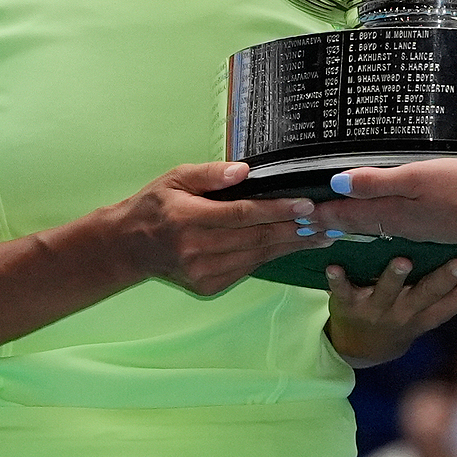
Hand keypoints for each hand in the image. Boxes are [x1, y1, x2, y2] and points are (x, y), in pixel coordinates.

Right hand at [108, 162, 331, 296]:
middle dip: (295, 230)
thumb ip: (210, 174)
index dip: (277, 209)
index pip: (242, 214)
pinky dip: (270, 256)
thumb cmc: (155, 205)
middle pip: (256, 238)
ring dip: (290, 246)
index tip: (307, 205)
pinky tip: (290, 245)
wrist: (129, 247)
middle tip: (327, 222)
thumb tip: (245, 170)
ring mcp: (203, 272)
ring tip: (319, 236)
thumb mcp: (175, 177)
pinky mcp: (208, 286)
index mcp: (188, 219)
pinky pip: (247, 268)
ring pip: (256, 257)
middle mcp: (196, 250)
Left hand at [315, 158, 456, 246]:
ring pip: (376, 226)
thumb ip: (378, 182)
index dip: (323, 212)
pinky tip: (382, 220)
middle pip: (358, 223)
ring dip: (352, 222)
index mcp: (393, 214)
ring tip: (335, 222)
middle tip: (307, 222)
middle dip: (332, 221)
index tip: (298, 213)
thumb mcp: (418, 179)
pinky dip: (377, 222)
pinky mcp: (437, 226)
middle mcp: (402, 225)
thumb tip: (337, 183)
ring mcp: (421, 228)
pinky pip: (395, 226)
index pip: (348, 213)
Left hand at [324, 255, 456, 367]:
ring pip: (388, 292)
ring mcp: (377, 310)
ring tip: (402, 261)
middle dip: (445, 279)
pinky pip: (342, 291)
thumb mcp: (434, 313)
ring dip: (395, 277)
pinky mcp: (347, 305)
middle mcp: (407, 312)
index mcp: (430, 312)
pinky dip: (337, 280)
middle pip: (429, 295)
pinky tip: (335, 266)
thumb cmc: (405, 317)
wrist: (360, 348)